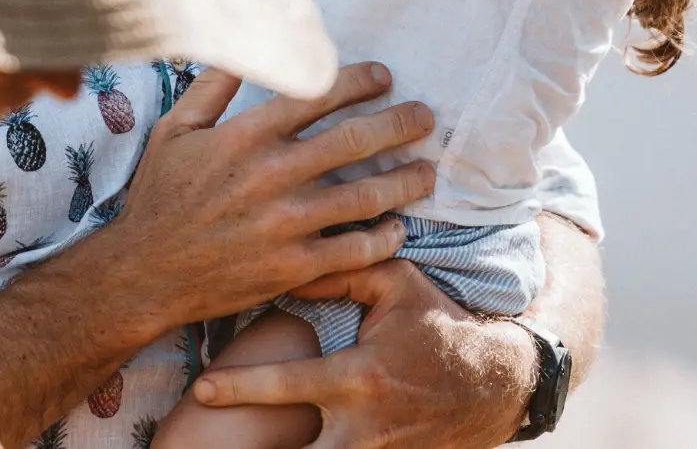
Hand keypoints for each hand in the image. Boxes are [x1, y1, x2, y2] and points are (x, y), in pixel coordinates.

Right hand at [105, 65, 437, 331]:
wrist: (145, 273)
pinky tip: (397, 228)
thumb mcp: (175, 129)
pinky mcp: (294, 267)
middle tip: (425, 116)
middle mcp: (271, 175)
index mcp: (245, 136)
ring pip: (365, 196)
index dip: (358, 80)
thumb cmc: (160, 197)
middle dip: (398, 123)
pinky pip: (354, 251)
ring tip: (425, 171)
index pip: (317, 94)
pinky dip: (384, 238)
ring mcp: (286, 224)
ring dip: (404, 180)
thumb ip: (213, 84)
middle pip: (354, 140)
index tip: (384, 76)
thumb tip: (244, 40)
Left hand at [190, 261, 536, 448]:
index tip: (202, 390)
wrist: (494, 381)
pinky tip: (278, 448)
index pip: (288, 385)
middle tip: (203, 446)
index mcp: (360, 376)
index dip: (240, 388)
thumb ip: (341, 272)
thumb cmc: (437, 323)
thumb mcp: (396, 284)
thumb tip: (286, 266)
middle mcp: (364, 425)